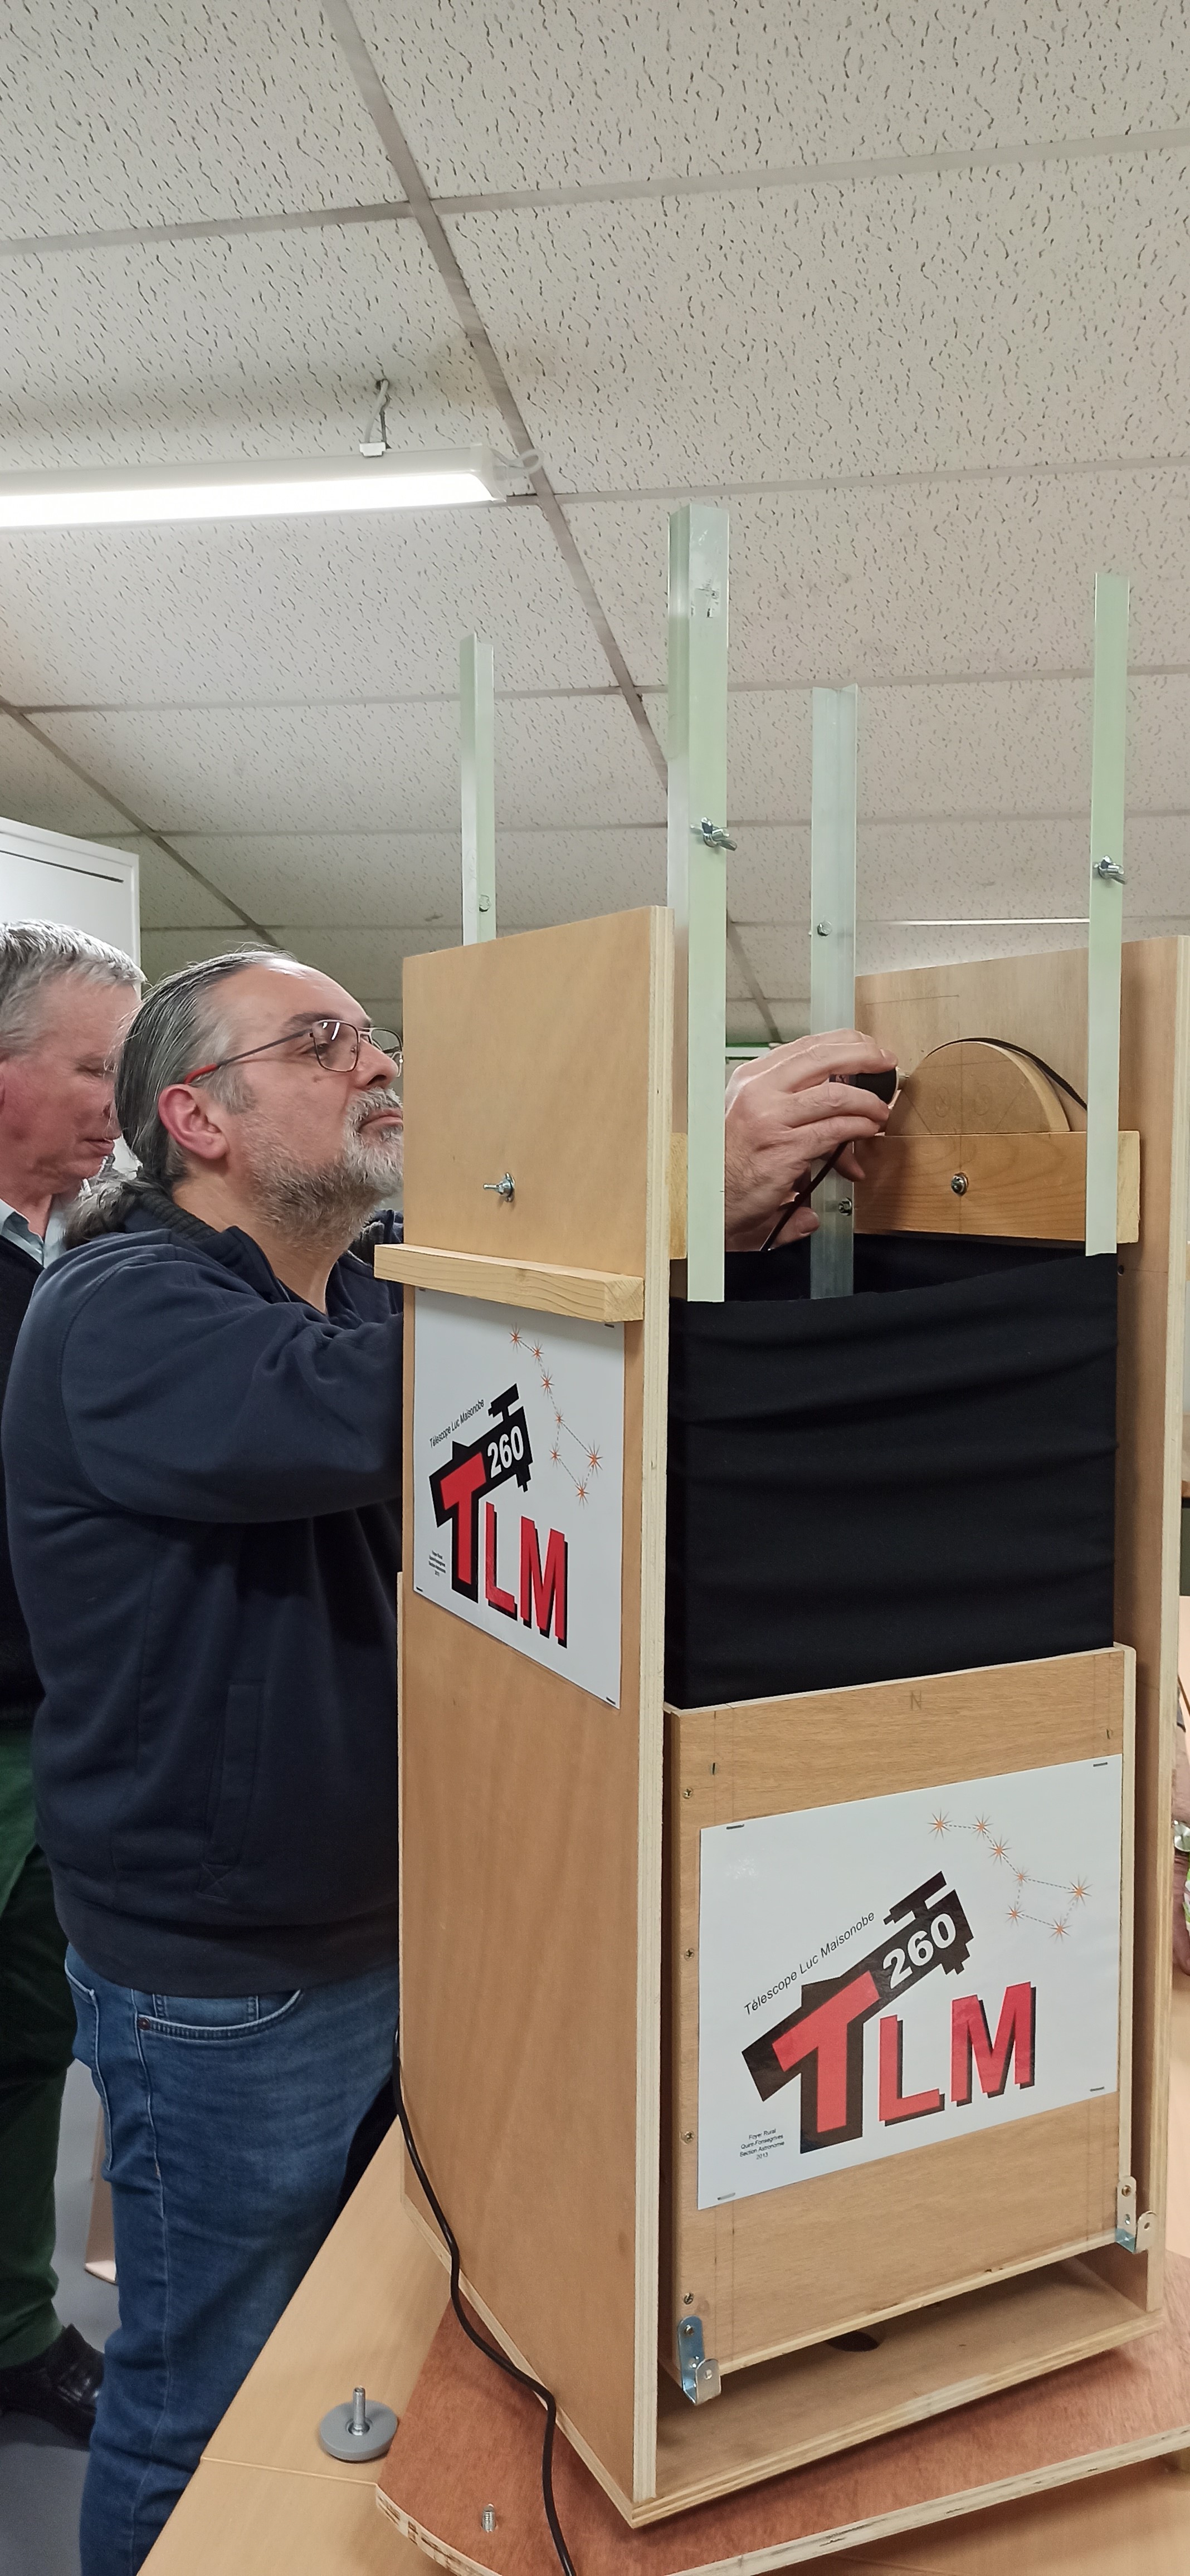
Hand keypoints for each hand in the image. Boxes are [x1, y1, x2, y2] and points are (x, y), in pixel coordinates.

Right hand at [723, 1030, 896, 1250]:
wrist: (710, 1201)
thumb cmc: (734, 1164)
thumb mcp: (757, 1120)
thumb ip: (794, 1106)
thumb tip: (837, 1106)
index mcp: (750, 1080)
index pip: (805, 1047)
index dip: (844, 1043)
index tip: (867, 1047)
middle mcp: (758, 1093)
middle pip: (822, 1058)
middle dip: (863, 1056)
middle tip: (885, 1063)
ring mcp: (771, 1119)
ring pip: (835, 1094)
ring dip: (868, 1101)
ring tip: (880, 1110)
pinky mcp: (786, 1149)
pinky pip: (835, 1130)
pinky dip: (860, 1128)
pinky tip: (868, 1131)